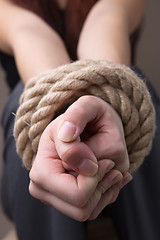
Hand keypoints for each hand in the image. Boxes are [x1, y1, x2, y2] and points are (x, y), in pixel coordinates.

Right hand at [29, 96, 131, 220]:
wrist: (86, 125)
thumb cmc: (86, 117)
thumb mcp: (84, 107)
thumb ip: (75, 119)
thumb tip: (69, 137)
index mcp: (42, 168)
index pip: (76, 193)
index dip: (97, 176)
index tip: (105, 159)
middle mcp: (43, 187)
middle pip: (82, 209)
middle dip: (102, 186)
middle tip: (110, 164)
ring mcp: (55, 196)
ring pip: (89, 211)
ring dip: (106, 189)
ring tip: (112, 168)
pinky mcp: (67, 200)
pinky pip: (93, 209)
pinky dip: (106, 193)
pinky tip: (110, 174)